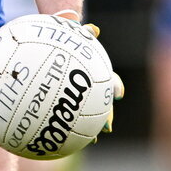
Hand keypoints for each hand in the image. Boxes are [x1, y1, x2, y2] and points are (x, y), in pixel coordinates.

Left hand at [52, 10, 123, 138]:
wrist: (52, 45)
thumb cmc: (63, 38)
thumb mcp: (70, 33)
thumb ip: (80, 31)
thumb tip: (93, 29)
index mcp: (95, 72)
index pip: (110, 81)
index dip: (115, 87)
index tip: (118, 94)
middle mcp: (92, 87)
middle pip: (104, 104)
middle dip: (107, 116)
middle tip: (107, 127)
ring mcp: (80, 97)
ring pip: (90, 115)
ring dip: (90, 128)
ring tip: (91, 140)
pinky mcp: (65, 104)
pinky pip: (65, 116)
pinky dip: (63, 126)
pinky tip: (56, 137)